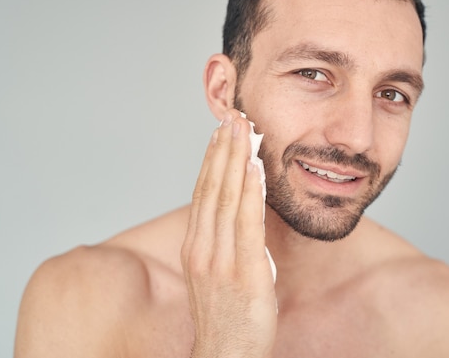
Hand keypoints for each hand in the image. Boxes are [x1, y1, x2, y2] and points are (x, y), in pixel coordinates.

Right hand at [181, 109, 276, 357]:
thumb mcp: (216, 275)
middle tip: (232, 115)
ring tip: (242, 128)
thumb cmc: (226, 318)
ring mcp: (220, 259)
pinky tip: (253, 167)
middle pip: (212, 187)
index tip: (219, 132)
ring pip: (226, 197)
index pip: (203, 193)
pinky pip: (246, 223)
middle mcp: (202, 248)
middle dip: (222, 148)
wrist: (225, 356)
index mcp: (196, 247)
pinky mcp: (244, 271)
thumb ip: (223, 243)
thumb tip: (240, 214)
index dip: (211, 160)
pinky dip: (249, 191)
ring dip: (235, 159)